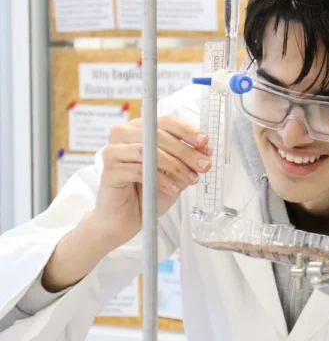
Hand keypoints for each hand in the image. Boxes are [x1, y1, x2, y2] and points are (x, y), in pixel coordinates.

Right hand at [91, 115, 210, 245]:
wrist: (126, 219)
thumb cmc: (148, 192)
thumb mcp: (176, 174)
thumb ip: (188, 159)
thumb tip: (206, 148)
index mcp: (139, 129)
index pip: (165, 122)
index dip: (187, 131)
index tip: (204, 141)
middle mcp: (123, 134)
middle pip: (158, 135)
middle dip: (186, 151)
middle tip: (204, 165)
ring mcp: (113, 151)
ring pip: (148, 151)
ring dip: (175, 166)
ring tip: (190, 180)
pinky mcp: (109, 170)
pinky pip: (138, 170)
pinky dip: (160, 180)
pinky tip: (172, 189)